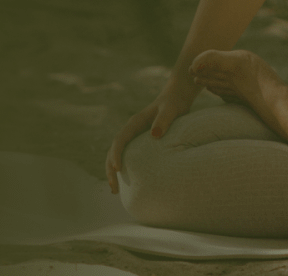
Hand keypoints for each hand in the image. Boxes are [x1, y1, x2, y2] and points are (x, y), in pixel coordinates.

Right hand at [105, 75, 199, 193]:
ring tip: (115, 190)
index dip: (116, 154)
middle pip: (114, 149)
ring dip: (114, 171)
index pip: (120, 139)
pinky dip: (124, 168)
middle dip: (110, 168)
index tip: (118, 169)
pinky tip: (128, 182)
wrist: (176, 97)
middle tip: (113, 188)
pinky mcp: (140, 142)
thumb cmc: (174, 103)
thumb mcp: (171, 110)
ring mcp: (135, 136)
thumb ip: (164, 120)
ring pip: (119, 154)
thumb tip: (154, 135)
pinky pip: (128, 156)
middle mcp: (132, 130)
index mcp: (135, 122)